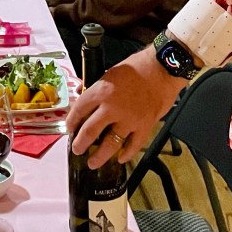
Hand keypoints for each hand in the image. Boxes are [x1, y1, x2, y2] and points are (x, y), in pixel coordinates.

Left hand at [66, 47, 184, 167]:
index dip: (71, 122)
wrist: (162, 69)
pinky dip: (126, 154)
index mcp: (100, 92)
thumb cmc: (136, 68)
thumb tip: (83, 101)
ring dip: (100, 156)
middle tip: (77, 150)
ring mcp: (129, 119)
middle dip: (80, 143)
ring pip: (110, 144)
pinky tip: (120, 159)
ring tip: (93, 163)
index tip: (69, 129)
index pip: (79, 111)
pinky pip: (133, 145)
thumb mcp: (108, 74)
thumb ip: (96, 91)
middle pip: (90, 131)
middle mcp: (112, 108)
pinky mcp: (145, 126)